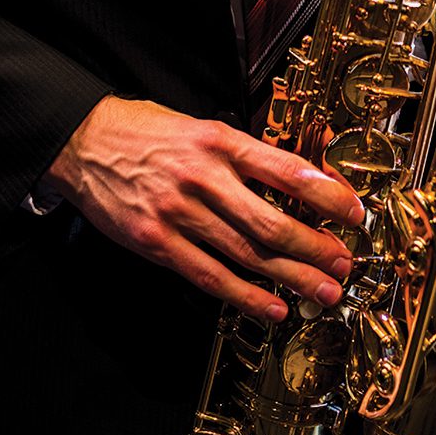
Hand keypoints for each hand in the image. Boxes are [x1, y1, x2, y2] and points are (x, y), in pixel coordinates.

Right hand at [44, 96, 362, 322]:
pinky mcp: (156, 243)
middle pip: (271, 222)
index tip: (353, 213)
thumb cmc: (146, 131)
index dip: (326, 195)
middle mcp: (203, 177)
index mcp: (219, 141)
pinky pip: (210, 276)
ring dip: (292, 278)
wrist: (82, 141)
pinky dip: (246, 297)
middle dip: (315, 248)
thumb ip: (248, 151)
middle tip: (343, 264)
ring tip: (323, 292)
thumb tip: (304, 167)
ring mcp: (179, 213)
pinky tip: (274, 308)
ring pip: (247, 254)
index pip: (286, 169)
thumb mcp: (202, 126)